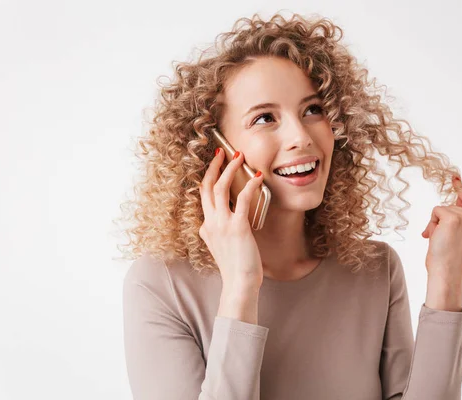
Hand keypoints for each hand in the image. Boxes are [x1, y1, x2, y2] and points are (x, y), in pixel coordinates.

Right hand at [199, 147, 264, 290]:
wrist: (239, 284)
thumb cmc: (236, 269)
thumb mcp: (222, 248)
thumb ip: (220, 234)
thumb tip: (226, 223)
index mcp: (206, 228)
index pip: (204, 197)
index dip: (209, 178)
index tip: (217, 166)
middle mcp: (210, 223)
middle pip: (207, 187)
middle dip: (213, 167)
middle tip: (221, 152)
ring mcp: (222, 224)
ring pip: (220, 188)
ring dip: (229, 169)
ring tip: (238, 156)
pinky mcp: (237, 227)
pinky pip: (242, 199)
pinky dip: (250, 185)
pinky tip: (258, 177)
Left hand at [421, 175, 461, 281]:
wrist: (446, 271)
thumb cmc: (450, 256)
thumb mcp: (461, 234)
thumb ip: (461, 216)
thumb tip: (456, 197)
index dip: (461, 189)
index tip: (455, 177)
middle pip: (453, 204)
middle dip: (443, 219)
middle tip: (445, 239)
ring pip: (443, 208)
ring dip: (437, 223)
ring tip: (441, 240)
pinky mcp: (454, 218)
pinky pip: (436, 211)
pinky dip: (432, 223)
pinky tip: (436, 237)